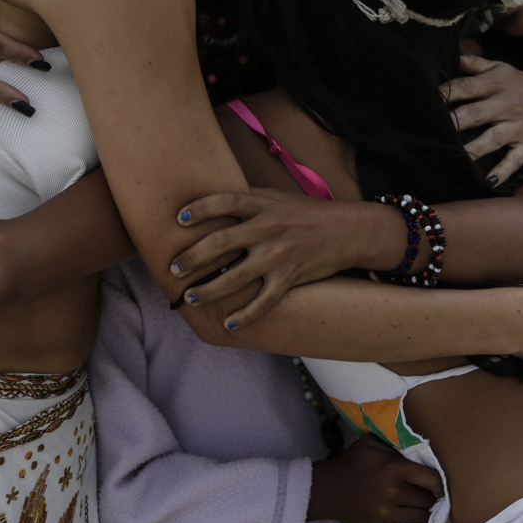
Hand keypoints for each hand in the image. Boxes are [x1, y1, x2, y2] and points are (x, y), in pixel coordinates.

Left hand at [166, 188, 368, 330]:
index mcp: (264, 205)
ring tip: (191, 298)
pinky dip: (245, 316)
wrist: (348, 230)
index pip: (226, 201)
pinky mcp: (291, 278)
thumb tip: (211, 206)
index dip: (200, 208)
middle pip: (221, 243)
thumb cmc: (307, 213)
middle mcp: (269, 229)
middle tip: (174, 268)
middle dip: (193, 257)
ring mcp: (280, 256)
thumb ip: (248, 202)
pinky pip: (263, 302)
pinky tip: (229, 324)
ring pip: (235, 278)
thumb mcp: (278, 199)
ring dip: (208, 290)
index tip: (178, 219)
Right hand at [308, 436, 441, 522]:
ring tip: (429, 507)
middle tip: (432, 494)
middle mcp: (392, 493)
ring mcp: (386, 514)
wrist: (327, 489)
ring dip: (428, 512)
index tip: (440, 484)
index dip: (441, 483)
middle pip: (428, 499)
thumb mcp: (373, 443)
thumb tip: (422, 450)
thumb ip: (397, 443)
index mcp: (393, 469)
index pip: (432, 479)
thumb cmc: (352, 462)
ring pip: (422, 517)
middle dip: (433, 496)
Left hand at [442, 55, 522, 185]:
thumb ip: (476, 64)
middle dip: (456, 121)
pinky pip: (515, 160)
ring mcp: (519, 127)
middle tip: (433, 130)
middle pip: (477, 113)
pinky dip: (504, 171)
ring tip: (456, 157)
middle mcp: (507, 105)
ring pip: (494, 138)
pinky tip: (489, 180)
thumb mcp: (501, 69)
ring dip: (475, 148)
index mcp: (496, 85)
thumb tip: (452, 54)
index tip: (428, 100)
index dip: (447, 93)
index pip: (468, 87)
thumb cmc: (520, 85)